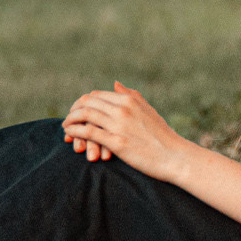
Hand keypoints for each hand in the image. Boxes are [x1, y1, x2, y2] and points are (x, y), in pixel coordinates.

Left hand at [61, 81, 189, 179]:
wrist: (175, 157)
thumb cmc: (163, 136)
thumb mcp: (148, 110)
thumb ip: (131, 96)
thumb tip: (115, 83)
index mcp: (130, 100)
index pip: (96, 95)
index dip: (82, 102)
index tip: (77, 111)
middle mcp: (123, 109)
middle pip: (88, 102)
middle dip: (73, 110)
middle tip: (68, 118)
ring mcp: (119, 125)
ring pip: (85, 115)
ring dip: (70, 120)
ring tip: (65, 127)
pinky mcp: (117, 142)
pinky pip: (89, 132)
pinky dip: (75, 131)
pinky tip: (70, 135)